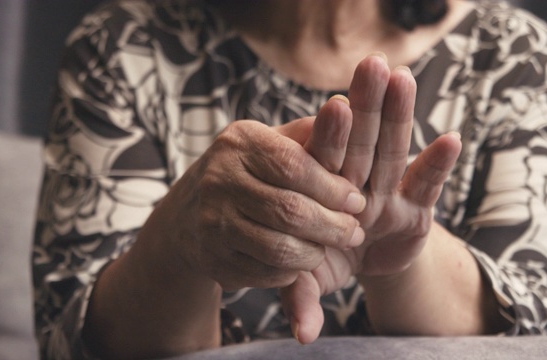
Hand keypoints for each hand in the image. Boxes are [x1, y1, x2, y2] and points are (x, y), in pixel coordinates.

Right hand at [154, 116, 365, 291]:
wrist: (189, 212)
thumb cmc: (249, 170)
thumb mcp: (271, 141)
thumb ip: (308, 132)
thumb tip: (347, 108)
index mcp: (239, 143)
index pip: (293, 165)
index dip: (332, 187)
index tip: (357, 200)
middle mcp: (219, 180)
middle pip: (290, 211)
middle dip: (333, 226)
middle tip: (354, 232)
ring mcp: (212, 224)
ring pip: (279, 249)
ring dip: (315, 253)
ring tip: (329, 246)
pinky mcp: (213, 260)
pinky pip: (265, 274)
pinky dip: (292, 271)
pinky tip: (301, 260)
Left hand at [280, 54, 461, 342]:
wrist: (363, 264)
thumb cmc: (326, 258)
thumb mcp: (310, 277)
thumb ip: (301, 295)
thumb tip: (301, 336)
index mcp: (324, 195)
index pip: (326, 162)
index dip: (330, 137)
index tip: (333, 107)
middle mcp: (359, 187)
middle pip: (363, 143)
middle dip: (368, 106)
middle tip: (372, 65)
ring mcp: (390, 194)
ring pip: (394, 152)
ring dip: (401, 118)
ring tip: (406, 80)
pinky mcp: (418, 208)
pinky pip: (427, 184)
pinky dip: (437, 166)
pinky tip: (450, 140)